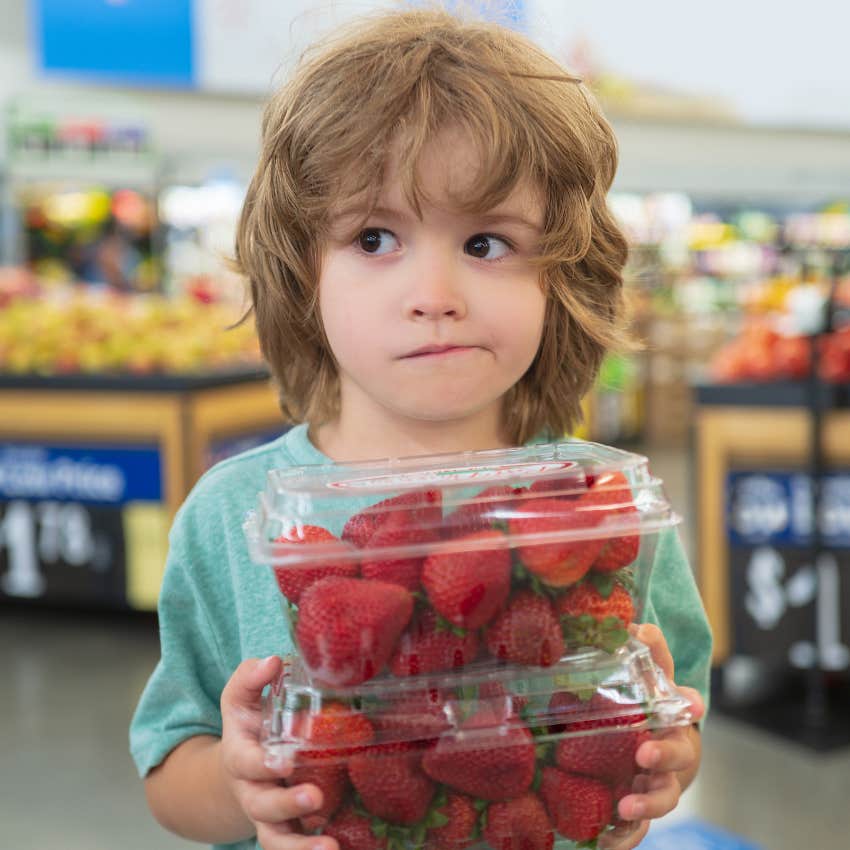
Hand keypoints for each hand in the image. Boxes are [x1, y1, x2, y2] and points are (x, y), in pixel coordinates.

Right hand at [219, 656, 338, 849]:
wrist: (241, 769)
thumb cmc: (248, 726)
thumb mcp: (241, 697)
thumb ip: (251, 677)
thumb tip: (272, 661)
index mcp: (240, 757)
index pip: (247, 762)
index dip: (264, 763)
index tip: (287, 760)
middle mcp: (253, 792)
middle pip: (263, 806)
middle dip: (287, 804)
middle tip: (314, 797)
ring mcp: (270, 816)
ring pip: (277, 840)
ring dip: (301, 847)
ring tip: (329, 848)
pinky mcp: (290, 830)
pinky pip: (297, 848)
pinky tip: (343, 849)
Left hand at [598, 624, 704, 849]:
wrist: (656, 748)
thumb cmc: (651, 709)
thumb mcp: (652, 678)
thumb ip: (648, 653)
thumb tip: (633, 626)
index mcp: (675, 717)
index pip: (686, 706)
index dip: (688, 703)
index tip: (692, 702)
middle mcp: (673, 754)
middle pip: (677, 758)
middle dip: (665, 756)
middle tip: (645, 753)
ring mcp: (658, 785)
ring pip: (661, 799)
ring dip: (646, 805)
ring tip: (626, 807)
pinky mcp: (640, 808)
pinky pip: (637, 830)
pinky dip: (625, 838)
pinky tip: (605, 843)